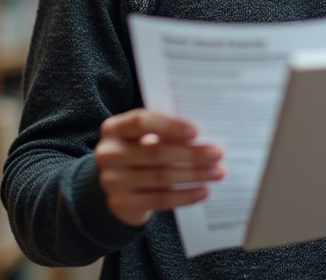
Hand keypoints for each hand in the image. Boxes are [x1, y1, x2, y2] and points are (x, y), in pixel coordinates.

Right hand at [94, 109, 223, 226]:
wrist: (117, 185)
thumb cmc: (139, 151)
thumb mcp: (144, 137)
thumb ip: (165, 134)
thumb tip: (204, 138)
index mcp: (114, 128)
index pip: (141, 122)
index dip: (169, 126)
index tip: (196, 132)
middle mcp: (108, 153)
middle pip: (155, 152)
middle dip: (191, 154)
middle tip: (218, 153)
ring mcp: (112, 181)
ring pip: (161, 177)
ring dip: (194, 175)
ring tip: (217, 173)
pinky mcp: (121, 204)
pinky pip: (159, 199)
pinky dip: (185, 195)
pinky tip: (204, 191)